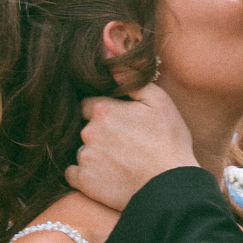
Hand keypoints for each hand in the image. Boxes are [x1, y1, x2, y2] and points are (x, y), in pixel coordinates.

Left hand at [66, 85, 196, 210]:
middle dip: (99, 133)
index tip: (119, 123)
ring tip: (118, 163)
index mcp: (103, 110)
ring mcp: (84, 157)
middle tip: (123, 144)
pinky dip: (83, 174)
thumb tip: (109, 55)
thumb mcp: (159, 102)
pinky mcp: (84, 182)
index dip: (104, 113)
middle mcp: (88, 131)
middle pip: (84, 127)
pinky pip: (72, 174)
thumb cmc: (170, 142)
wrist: (171, 186)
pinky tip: (104, 176)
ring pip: (81, 149)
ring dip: (93, 153)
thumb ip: (131, 79)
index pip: (88, 104)